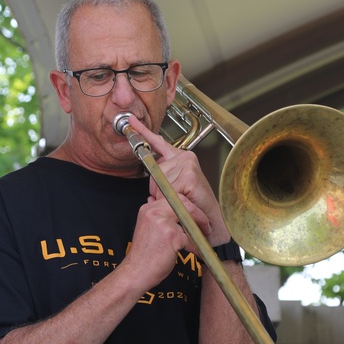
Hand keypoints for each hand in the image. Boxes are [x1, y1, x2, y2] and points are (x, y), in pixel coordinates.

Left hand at [126, 115, 229, 244]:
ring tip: (182, 202)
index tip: (131, 122)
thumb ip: (160, 182)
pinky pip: (167, 191)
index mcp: (179, 158)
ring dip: (165, 198)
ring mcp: (188, 164)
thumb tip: (151, 184)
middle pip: (153, 172)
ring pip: (159, 183)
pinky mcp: (189, 176)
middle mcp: (184, 157)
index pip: (157, 143)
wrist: (212, 222)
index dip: (143, 132)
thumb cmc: (195, 207)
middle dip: (158, 190)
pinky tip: (186, 203)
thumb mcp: (171, 191)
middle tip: (176, 198)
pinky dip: (172, 201)